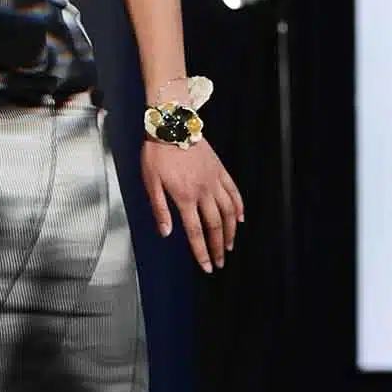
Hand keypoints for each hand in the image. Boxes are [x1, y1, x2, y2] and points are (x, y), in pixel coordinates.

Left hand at [141, 136, 243, 273]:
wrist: (172, 125)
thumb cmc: (157, 153)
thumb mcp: (150, 182)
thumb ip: (159, 209)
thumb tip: (166, 233)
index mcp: (184, 197)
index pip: (196, 232)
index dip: (202, 252)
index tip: (207, 266)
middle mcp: (203, 191)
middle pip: (215, 226)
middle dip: (218, 247)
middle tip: (220, 262)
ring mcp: (214, 180)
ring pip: (229, 212)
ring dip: (231, 232)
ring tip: (230, 245)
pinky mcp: (220, 170)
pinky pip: (234, 191)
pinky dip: (239, 207)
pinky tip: (240, 219)